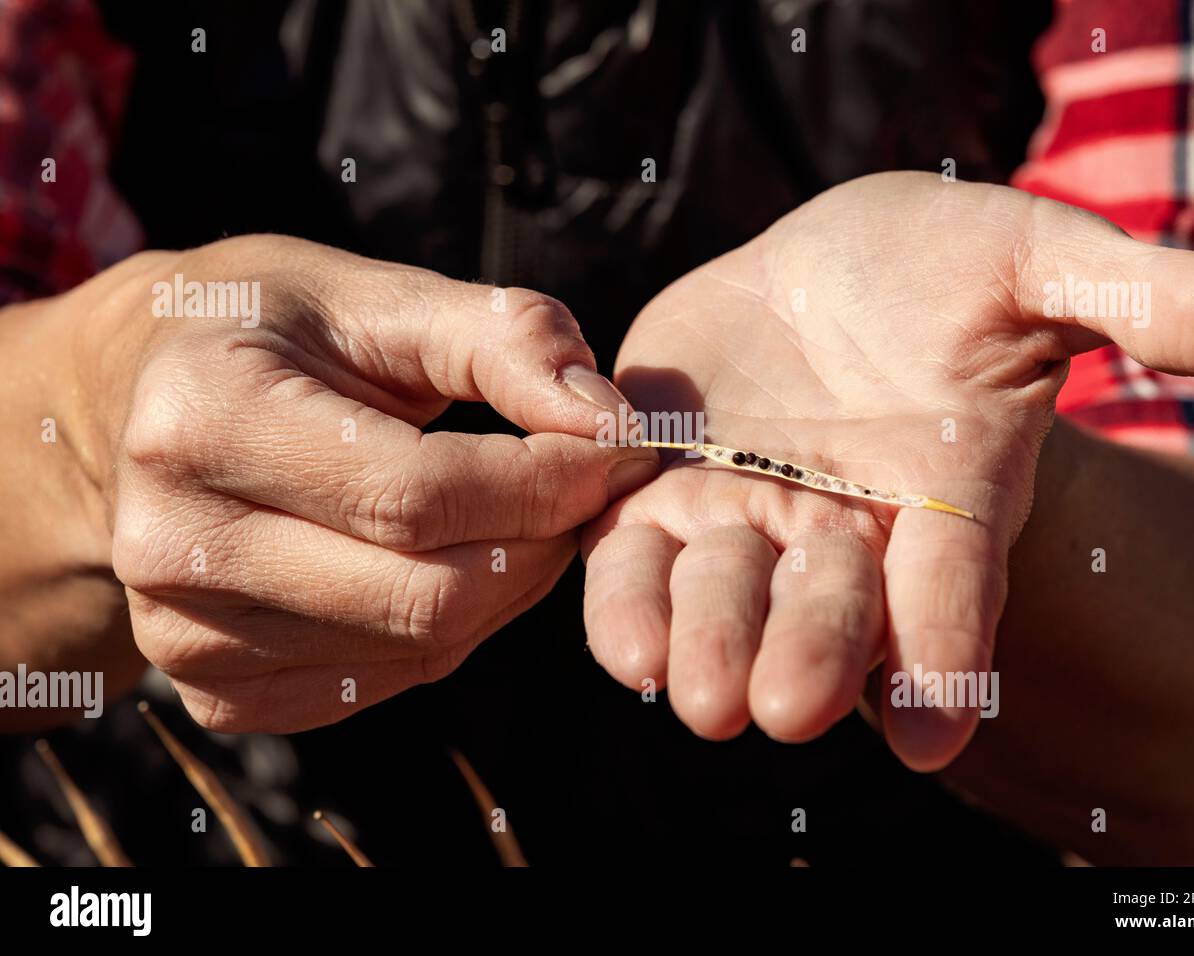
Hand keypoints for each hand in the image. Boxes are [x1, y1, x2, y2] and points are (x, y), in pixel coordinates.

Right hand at [55, 234, 654, 731]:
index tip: (623, 451)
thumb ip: (504, 338)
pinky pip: (380, 685)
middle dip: (543, 542)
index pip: (417, 495)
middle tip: (589, 490)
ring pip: (416, 649)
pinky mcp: (210, 691)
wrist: (140, 407)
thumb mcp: (377, 296)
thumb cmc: (270, 333)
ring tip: (525, 517)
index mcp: (202, 418)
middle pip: (424, 592)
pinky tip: (455, 564)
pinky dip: (451, 632)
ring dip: (509, 587)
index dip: (547, 482)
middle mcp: (172, 542)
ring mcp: (182, 634)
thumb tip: (612, 422)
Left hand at [582, 171, 1193, 767]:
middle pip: (833, 611)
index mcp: (945, 496)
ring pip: (724, 596)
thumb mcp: (1034, 262)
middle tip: (789, 708)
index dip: (949, 653)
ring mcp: (746, 521)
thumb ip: (1136, 297)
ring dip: (706, 644)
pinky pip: (635, 561)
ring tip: (691, 692)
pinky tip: (623, 645)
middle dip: (815, 657)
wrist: (823, 271)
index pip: (954, 585)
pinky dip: (625, 602)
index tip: (935, 735)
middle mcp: (845, 532)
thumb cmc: (942, 271)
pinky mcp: (655, 493)